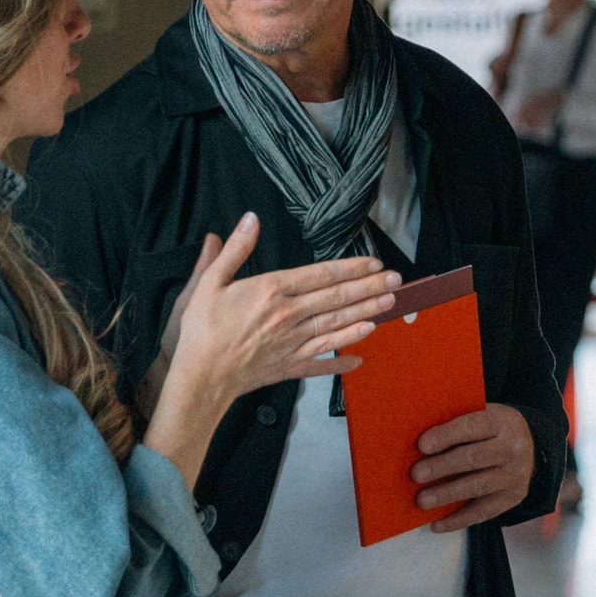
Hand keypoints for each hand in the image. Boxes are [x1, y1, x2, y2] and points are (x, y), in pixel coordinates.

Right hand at [165, 213, 402, 401]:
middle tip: (395, 280)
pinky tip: (361, 356)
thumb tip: (251, 219)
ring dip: (365, 315)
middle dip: (370, 288)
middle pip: (337, 299)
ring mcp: (293, 343)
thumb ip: (234, 250)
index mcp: (272, 291)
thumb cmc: (201, 330)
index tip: (373, 263)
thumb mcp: (210, 283)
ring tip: (388, 305)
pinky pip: (322, 363)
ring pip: (337, 326)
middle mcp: (289, 316)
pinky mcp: (289, 366)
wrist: (200, 377)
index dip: (351, 268)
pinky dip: (341, 359)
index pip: (322, 275)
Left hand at [412, 401, 537, 531]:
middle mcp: (513, 448)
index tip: (422, 445)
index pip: (472, 427)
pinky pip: (483, 512)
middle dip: (443, 466)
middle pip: (474, 458)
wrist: (529, 446)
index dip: (446, 436)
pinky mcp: (513, 497)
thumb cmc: (490, 430)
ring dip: (447, 494)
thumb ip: (456, 423)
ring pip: (478, 486)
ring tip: (422, 500)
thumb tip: (418, 443)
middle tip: (416, 475)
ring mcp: (515, 475)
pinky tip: (437, 524)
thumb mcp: (481, 415)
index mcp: (501, 421)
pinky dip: (458, 520)